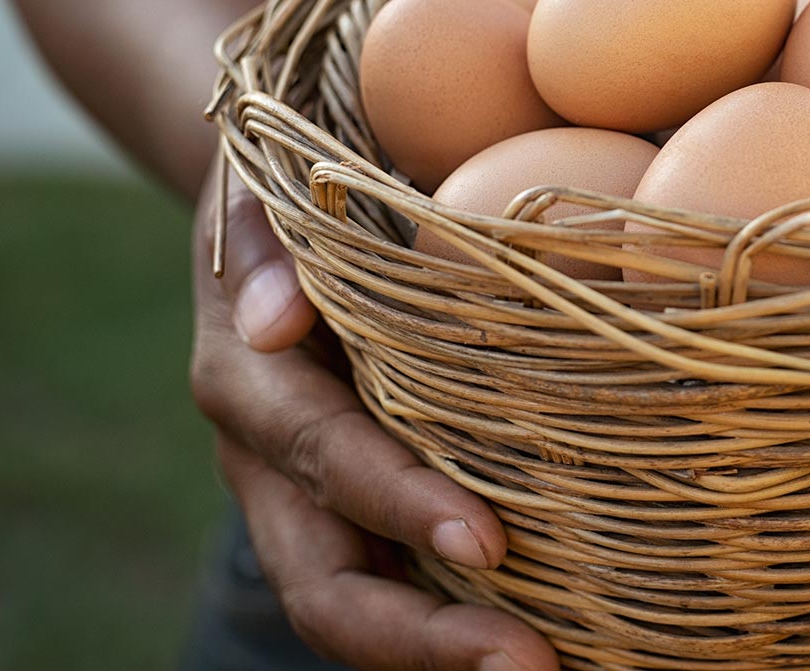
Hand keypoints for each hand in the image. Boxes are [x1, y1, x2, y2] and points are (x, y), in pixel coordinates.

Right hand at [189, 160, 559, 670]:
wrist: (269, 212)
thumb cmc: (284, 186)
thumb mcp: (257, 188)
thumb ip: (258, 242)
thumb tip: (275, 320)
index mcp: (248, 387)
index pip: (325, 463)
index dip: (399, 504)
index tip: (484, 542)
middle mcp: (272, 467)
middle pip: (328, 589)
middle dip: (421, 641)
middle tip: (529, 666)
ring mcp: (312, 502)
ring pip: (362, 608)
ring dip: (446, 653)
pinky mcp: (360, 507)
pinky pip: (401, 581)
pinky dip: (460, 623)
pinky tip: (560, 642)